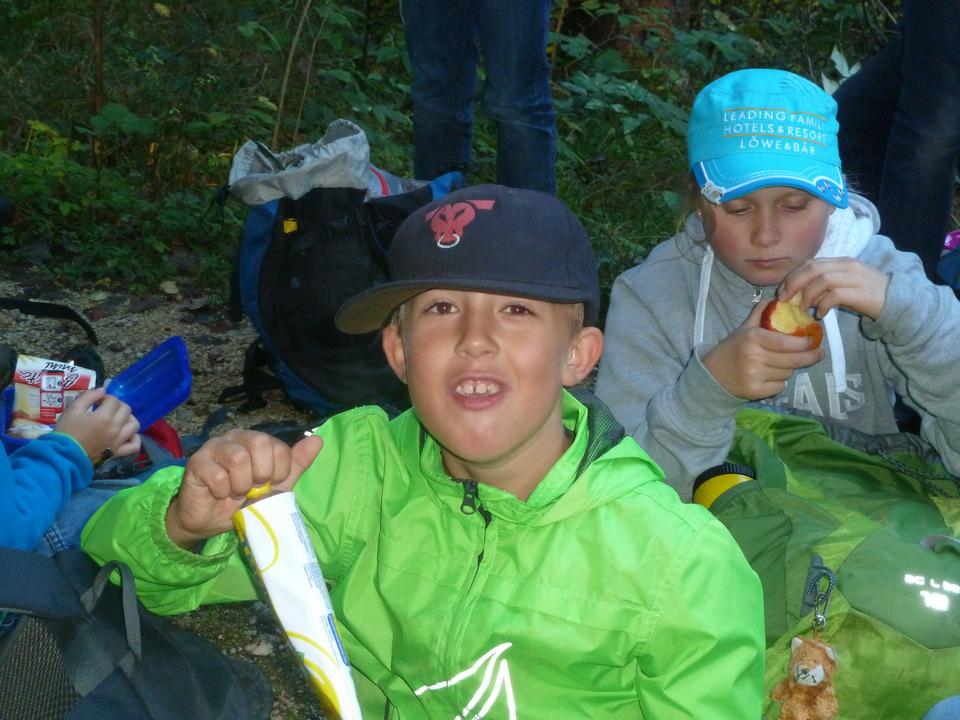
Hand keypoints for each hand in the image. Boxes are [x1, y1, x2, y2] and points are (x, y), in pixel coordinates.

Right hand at [56, 387, 141, 461]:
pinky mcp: (118, 452)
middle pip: (126, 410)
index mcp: (103, 417)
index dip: (105, 397)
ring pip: (135, 425)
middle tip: (107, 408)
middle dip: (117, 405)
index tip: (97, 401)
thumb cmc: (66, 432)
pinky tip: (127, 435)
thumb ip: (88, 396)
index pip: (114, 400)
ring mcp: (118, 441)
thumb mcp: (72, 410)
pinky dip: (134, 439)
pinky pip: (135, 445)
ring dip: (128, 419)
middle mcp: (115, 428)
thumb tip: (102, 390)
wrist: (63, 455)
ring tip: (118, 419)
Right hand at [166, 429, 323, 547]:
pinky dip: (223, 491)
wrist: (211, 521)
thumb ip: (296, 463)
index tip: (270, 484)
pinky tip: (219, 494)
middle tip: (253, 488)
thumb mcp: (276, 485)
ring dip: (241, 484)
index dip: (279, 470)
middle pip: (260, 442)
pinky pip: (218, 475)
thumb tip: (318, 440)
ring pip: (238, 457)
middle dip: (262, 473)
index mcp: (256, 440)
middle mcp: (236, 437)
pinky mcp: (197, 462)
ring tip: (235, 492)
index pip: (278, 446)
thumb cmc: (244, 500)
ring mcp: (214, 447)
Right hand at [702, 301, 823, 399]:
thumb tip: (779, 299)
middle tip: (819, 354)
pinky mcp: (754, 391)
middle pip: (791, 360)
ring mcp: (753, 375)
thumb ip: (760, 314)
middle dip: (809, 357)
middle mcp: (753, 357)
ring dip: (789, 369)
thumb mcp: (743, 329)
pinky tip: (770, 377)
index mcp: (752, 338)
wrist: (712, 374)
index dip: (803, 343)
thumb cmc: (732, 349)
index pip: (785, 342)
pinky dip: (779, 383)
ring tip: (782, 364)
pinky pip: (779, 387)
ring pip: (786, 373)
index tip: (814, 341)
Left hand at [778, 257, 889, 320]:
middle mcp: (848, 266)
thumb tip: (802, 294)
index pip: (812, 263)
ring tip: (803, 309)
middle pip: (813, 268)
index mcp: (842, 261)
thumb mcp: (846, 284)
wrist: (899, 302)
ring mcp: (855, 278)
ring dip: (807, 295)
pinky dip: (822, 305)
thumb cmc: (869, 296)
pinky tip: (820, 314)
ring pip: (821, 280)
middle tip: (785, 299)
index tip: (783, 290)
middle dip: (794, 283)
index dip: (794, 275)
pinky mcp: (861, 292)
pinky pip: (834, 295)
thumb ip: (827, 284)